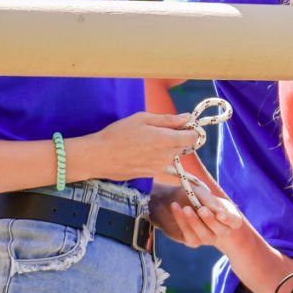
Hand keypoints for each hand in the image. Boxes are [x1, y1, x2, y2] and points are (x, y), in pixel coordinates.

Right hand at [74, 111, 197, 182]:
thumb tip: (187, 118)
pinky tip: (143, 152)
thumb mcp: (142, 119)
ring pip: (173, 155)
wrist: (99, 157)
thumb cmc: (118, 134)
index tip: (184, 124)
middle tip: (161, 129)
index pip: (194, 137)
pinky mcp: (151, 174)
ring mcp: (160, 167)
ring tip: (148, 140)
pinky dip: (158, 157)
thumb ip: (168, 119)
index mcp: (167, 140)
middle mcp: (167, 156)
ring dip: (168, 148)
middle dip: (179, 137)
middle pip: (185, 146)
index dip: (192, 130)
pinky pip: (162, 164)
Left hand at [163, 193, 245, 249]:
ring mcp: (207, 237)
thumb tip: (217, 212)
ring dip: (195, 222)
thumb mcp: (201, 194)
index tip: (220, 214)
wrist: (172, 200)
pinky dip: (182, 222)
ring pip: (206, 237)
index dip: (229, 219)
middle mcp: (220, 229)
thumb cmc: (191, 195)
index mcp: (227, 214)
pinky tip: (176, 208)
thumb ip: (210, 202)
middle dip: (211, 220)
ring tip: (185, 208)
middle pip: (223, 231)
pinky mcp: (192, 241)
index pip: (235, 221)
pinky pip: (191, 237)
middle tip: (200, 209)